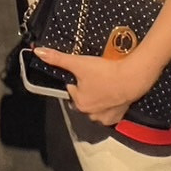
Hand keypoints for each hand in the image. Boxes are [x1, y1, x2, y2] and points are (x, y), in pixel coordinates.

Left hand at [33, 46, 154, 125]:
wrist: (131, 79)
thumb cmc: (104, 72)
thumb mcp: (79, 62)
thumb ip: (58, 58)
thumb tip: (38, 52)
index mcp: (78, 103)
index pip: (72, 88)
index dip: (78, 78)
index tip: (87, 72)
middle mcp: (89, 114)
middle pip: (83, 98)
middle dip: (87, 88)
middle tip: (97, 76)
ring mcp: (104, 118)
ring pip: (95, 105)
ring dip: (98, 97)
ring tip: (105, 83)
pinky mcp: (117, 118)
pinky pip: (108, 111)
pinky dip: (109, 104)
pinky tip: (113, 93)